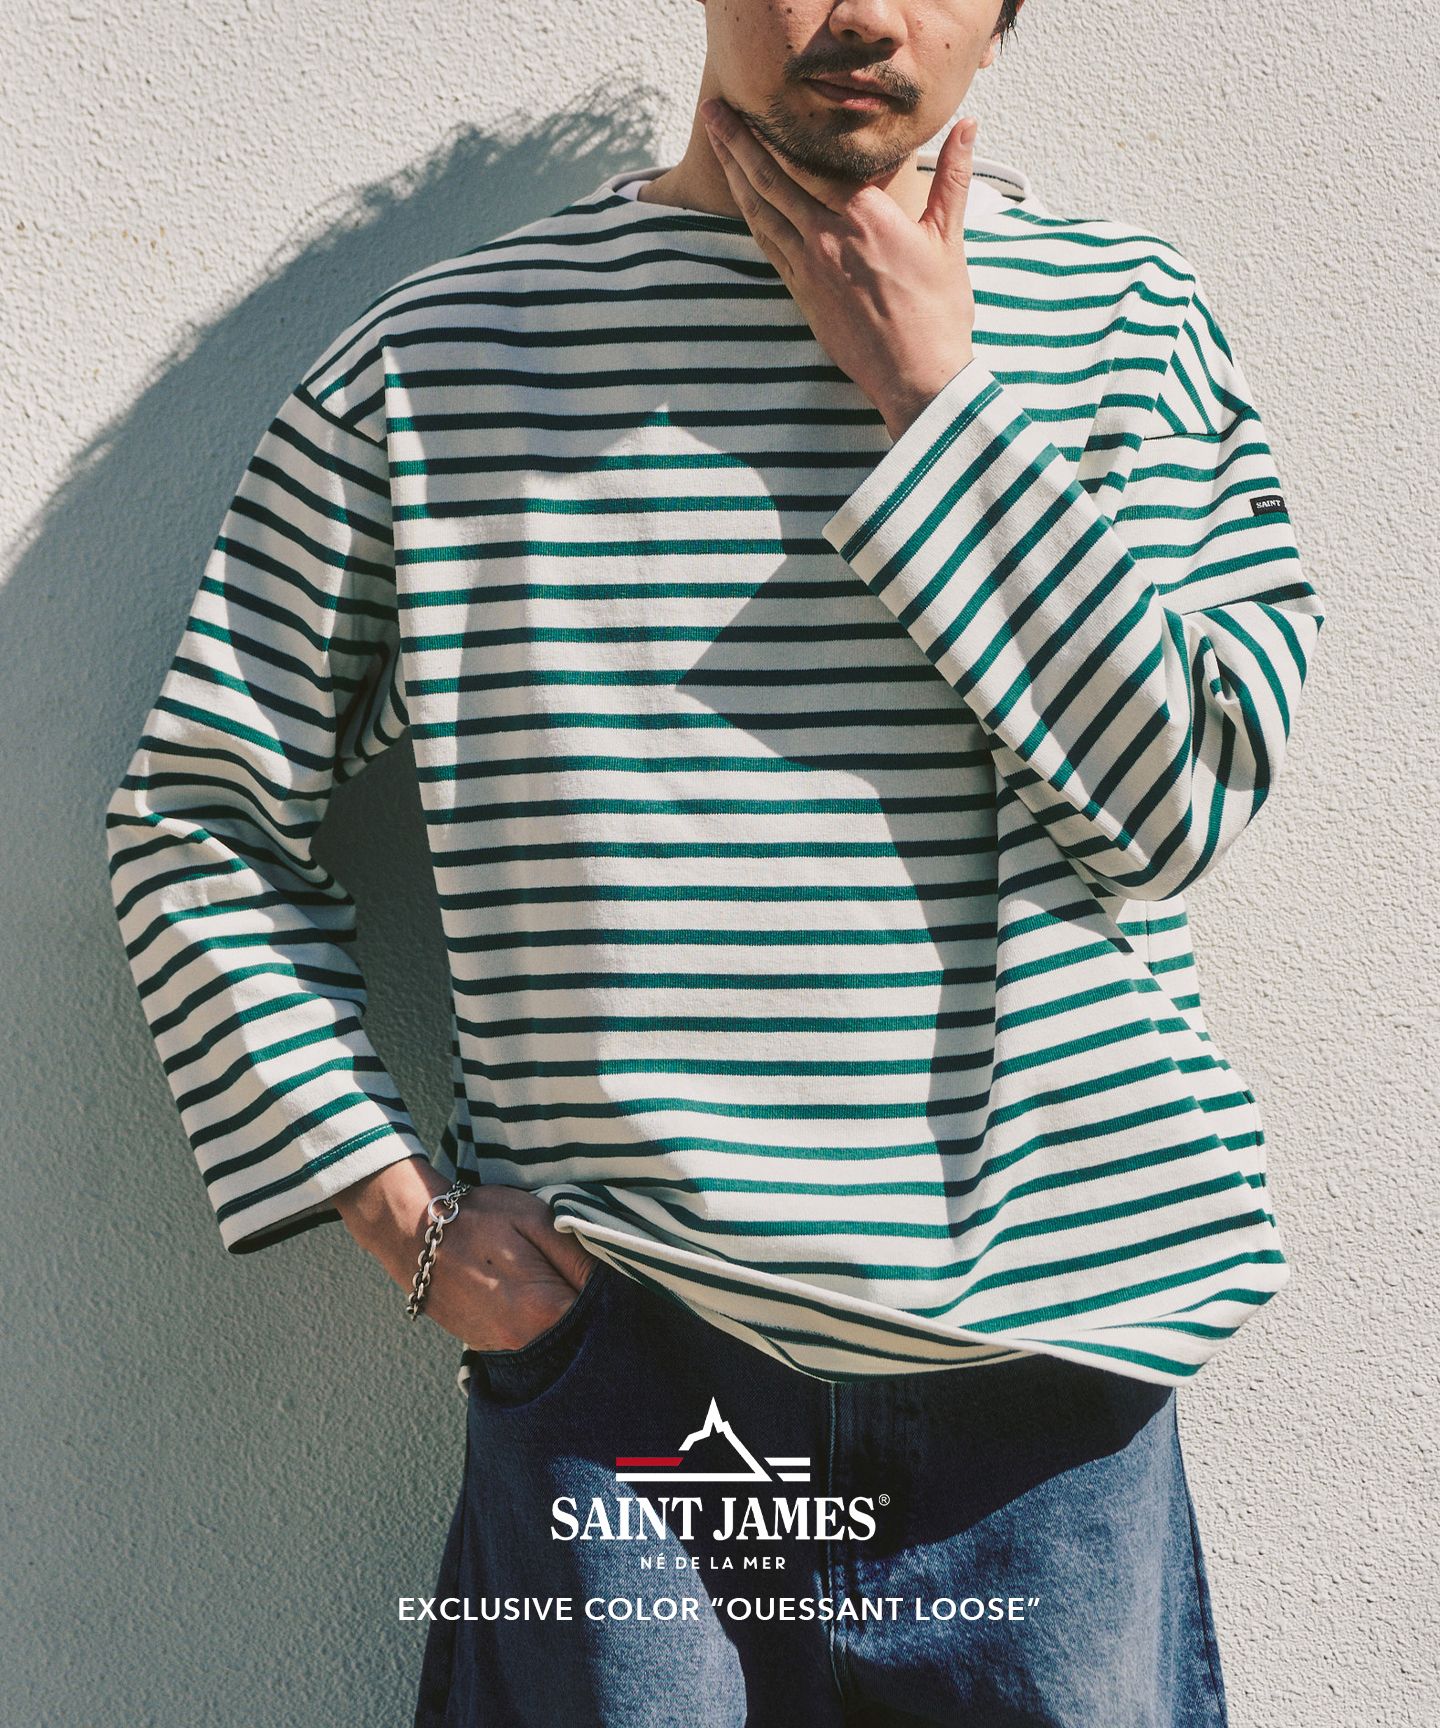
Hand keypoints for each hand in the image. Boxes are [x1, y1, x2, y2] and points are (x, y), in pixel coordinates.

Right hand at [336, 1160, 602, 1349]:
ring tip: (563, 1286)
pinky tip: (538, 1300)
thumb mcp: (535, 1218)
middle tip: (597, 1283)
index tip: (625, 1281)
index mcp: (544, 1308)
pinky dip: (541, 1327)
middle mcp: (525, 1340)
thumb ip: (577, 1255)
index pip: (602, 1318)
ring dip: (567, 1322)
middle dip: (595, 1315)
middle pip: (580, 1337)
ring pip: (555, 1343)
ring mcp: (503, 1348)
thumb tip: (614, 1281)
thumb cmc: (476, 1219)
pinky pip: (530, 1344)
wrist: (411, 1232)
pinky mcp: (486, 1347)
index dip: (616, 1298)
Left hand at [699, 98, 977, 438]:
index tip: (755, 106)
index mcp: (864, 214)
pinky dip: (750, 216)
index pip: (811, 159)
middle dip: (738, 142)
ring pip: (760, 210)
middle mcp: (828, 235)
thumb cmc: (937, 311)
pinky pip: (767, 245)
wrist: (916, 376)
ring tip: (714, 144)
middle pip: (771, 178)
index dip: (777, 130)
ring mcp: (809, 267)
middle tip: (712, 111)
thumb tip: (968, 126)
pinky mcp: (802, 295)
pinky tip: (739, 199)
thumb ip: (951, 177)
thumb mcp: (948, 238)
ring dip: (733, 174)